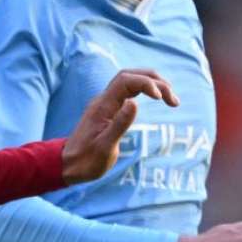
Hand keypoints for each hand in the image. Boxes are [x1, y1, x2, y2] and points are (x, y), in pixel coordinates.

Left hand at [61, 69, 178, 183]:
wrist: (67, 165)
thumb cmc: (86, 161)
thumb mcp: (105, 147)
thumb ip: (120, 124)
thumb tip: (135, 103)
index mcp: (102, 106)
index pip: (126, 80)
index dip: (146, 83)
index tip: (161, 98)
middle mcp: (103, 101)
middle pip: (130, 76)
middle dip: (155, 81)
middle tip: (173, 100)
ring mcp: (105, 104)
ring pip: (130, 82)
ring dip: (152, 84)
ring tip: (171, 100)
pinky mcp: (108, 110)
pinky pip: (128, 92)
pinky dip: (145, 91)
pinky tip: (156, 99)